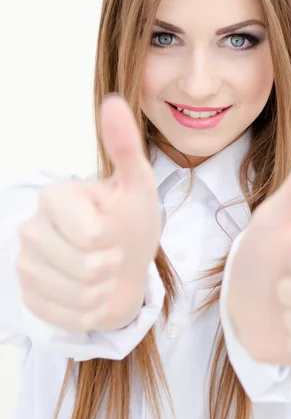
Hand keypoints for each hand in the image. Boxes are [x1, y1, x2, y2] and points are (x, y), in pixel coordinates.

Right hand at [16, 94, 160, 332]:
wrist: (125, 263)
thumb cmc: (131, 221)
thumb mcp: (137, 185)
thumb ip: (125, 147)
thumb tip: (113, 100)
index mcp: (53, 197)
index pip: (91, 234)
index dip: (112, 238)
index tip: (112, 227)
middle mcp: (30, 229)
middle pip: (87, 268)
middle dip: (111, 266)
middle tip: (111, 253)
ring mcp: (25, 266)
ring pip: (79, 296)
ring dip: (104, 290)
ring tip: (103, 273)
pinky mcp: (29, 297)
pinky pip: (70, 318)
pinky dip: (91, 311)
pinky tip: (91, 293)